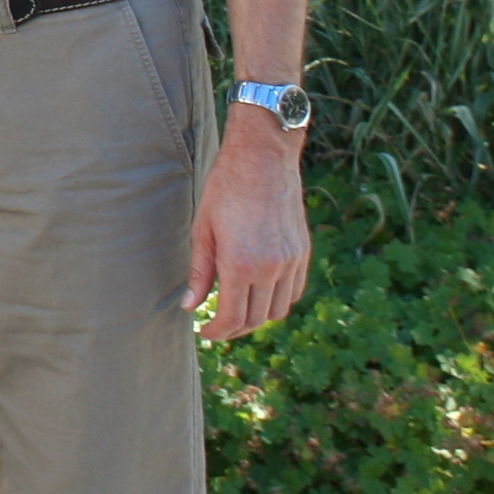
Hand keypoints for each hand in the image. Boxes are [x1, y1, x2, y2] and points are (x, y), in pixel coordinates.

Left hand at [188, 112, 310, 340]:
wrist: (263, 160)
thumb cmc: (226, 190)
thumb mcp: (203, 230)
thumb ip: (199, 272)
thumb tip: (190, 307)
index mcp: (241, 264)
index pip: (233, 317)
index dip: (218, 332)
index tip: (205, 333)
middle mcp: (271, 269)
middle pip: (256, 319)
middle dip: (235, 328)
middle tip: (217, 325)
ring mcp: (291, 262)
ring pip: (278, 310)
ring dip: (258, 317)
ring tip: (237, 309)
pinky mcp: (303, 253)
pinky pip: (294, 292)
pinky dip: (277, 300)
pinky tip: (259, 293)